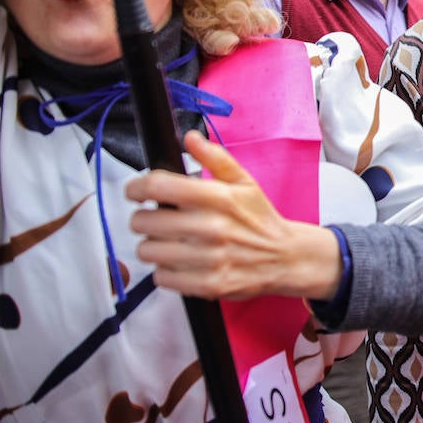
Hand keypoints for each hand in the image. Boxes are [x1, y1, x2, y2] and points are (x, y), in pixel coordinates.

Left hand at [127, 131, 340, 299]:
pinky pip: (161, 277)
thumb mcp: (244, 182)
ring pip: (147, 250)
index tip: (136, 191)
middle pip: (144, 221)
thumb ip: (215, 157)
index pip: (157, 186)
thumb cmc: (260, 219)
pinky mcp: (207, 285)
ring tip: (169, 242)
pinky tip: (179, 263)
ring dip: (153, 246)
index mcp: (218, 197)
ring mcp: (209, 259)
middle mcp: (211, 227)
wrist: (286, 257)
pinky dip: (165, 271)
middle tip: (157, 219)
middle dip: (144, 218)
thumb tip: (190, 137)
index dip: (137, 188)